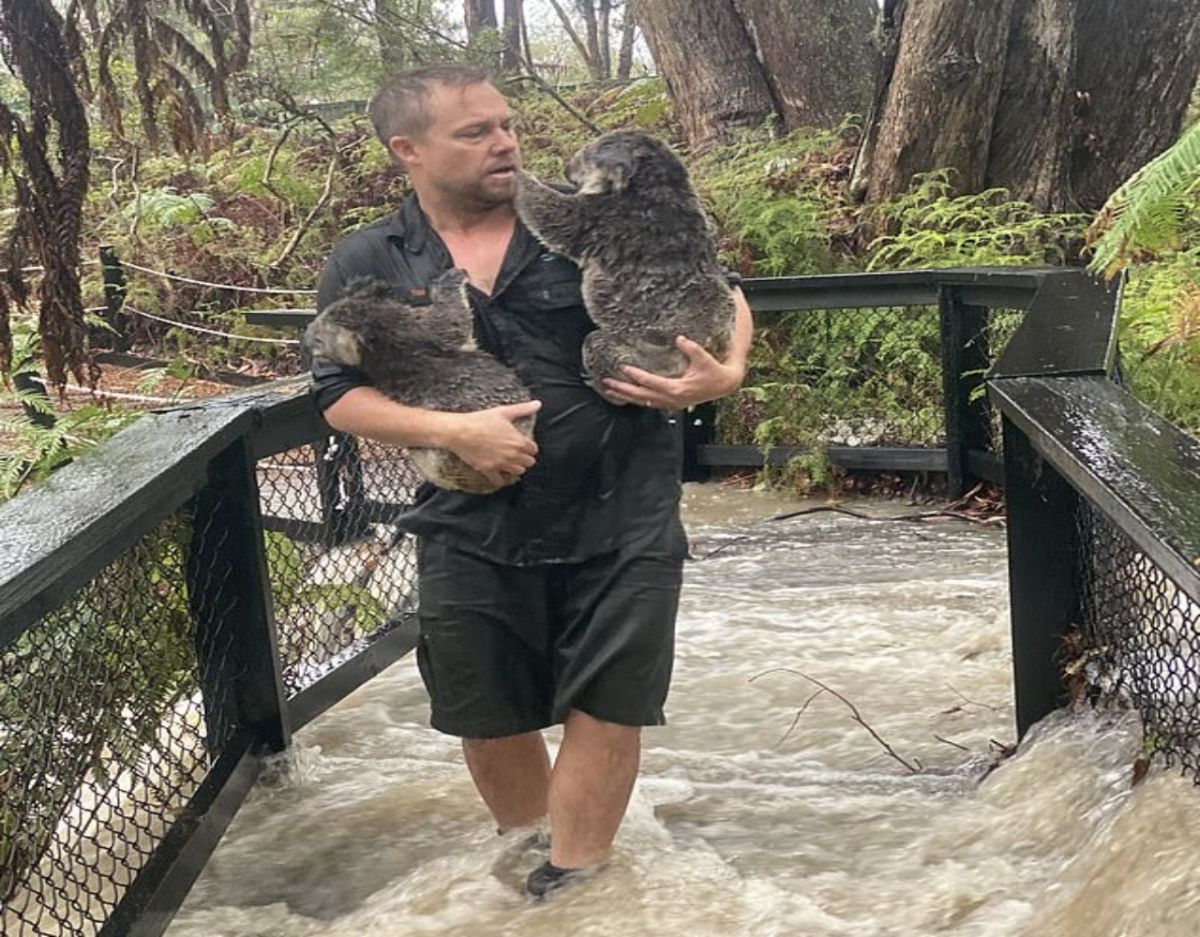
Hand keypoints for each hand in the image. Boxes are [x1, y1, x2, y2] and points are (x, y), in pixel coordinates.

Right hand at [444, 400, 540, 488]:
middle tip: (519, 454)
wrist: (460, 431)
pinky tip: (499, 475)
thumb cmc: (480, 421)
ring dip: (516, 468)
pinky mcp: (488, 470)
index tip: (525, 445)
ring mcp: (501, 464)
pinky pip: (499, 481)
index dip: (530, 447)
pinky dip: (501, 480)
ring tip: (511, 463)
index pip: (533, 449)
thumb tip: (537, 404)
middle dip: (525, 458)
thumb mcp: (503, 412)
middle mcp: (512, 455)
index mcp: (518, 441)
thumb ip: (522, 409)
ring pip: (518, 472)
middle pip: (529, 462)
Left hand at [602, 336, 744, 409]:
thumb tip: (679, 338)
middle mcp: (671, 399)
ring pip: (643, 402)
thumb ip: (692, 348)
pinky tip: (626, 396)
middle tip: (606, 383)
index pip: (650, 382)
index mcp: (676, 389)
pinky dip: (636, 399)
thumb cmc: (714, 371)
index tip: (623, 367)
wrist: (724, 384)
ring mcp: (671, 403)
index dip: (636, 375)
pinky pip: (650, 403)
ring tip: (609, 390)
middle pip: (641, 396)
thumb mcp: (704, 358)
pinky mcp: (671, 403)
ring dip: (626, 396)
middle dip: (623, 389)